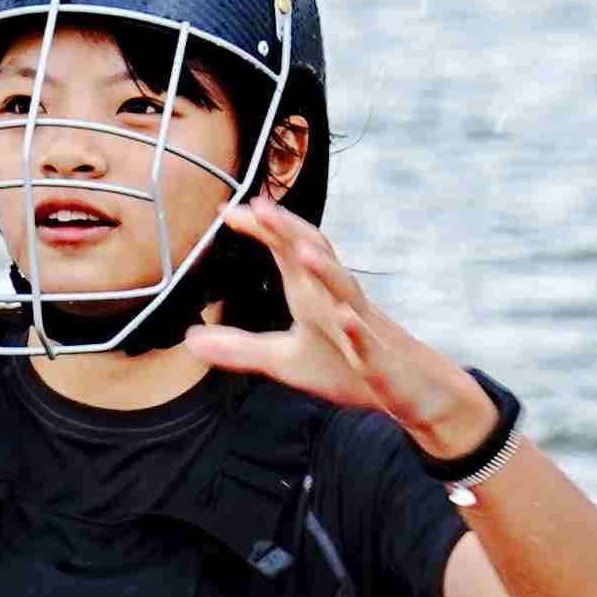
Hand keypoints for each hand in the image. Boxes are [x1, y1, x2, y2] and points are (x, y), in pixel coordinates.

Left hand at [183, 201, 490, 453]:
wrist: (407, 390)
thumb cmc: (346, 367)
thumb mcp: (284, 360)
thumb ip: (240, 347)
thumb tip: (189, 341)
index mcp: (315, 295)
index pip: (287, 252)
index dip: (262, 229)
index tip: (227, 208)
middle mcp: (338, 301)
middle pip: (316, 257)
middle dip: (290, 231)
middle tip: (260, 206)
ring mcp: (361, 328)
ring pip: (345, 292)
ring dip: (326, 270)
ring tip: (303, 251)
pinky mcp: (377, 362)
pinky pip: (367, 344)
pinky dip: (357, 332)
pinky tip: (346, 320)